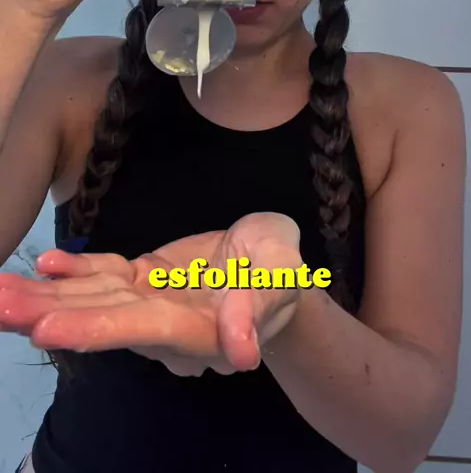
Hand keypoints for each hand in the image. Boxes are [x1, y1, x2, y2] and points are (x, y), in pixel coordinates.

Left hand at [0, 213, 300, 375]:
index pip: (142, 328)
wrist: (270, 267)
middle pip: (100, 319)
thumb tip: (241, 353)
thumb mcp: (282, 274)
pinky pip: (105, 276)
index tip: (47, 329)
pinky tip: (45, 264)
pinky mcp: (143, 279)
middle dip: (46, 315)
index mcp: (197, 328)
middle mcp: (163, 322)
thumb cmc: (282, 268)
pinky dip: (74, 271)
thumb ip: (259, 304)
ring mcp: (149, 300)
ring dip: (43, 297)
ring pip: (91, 299)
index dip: (95, 328)